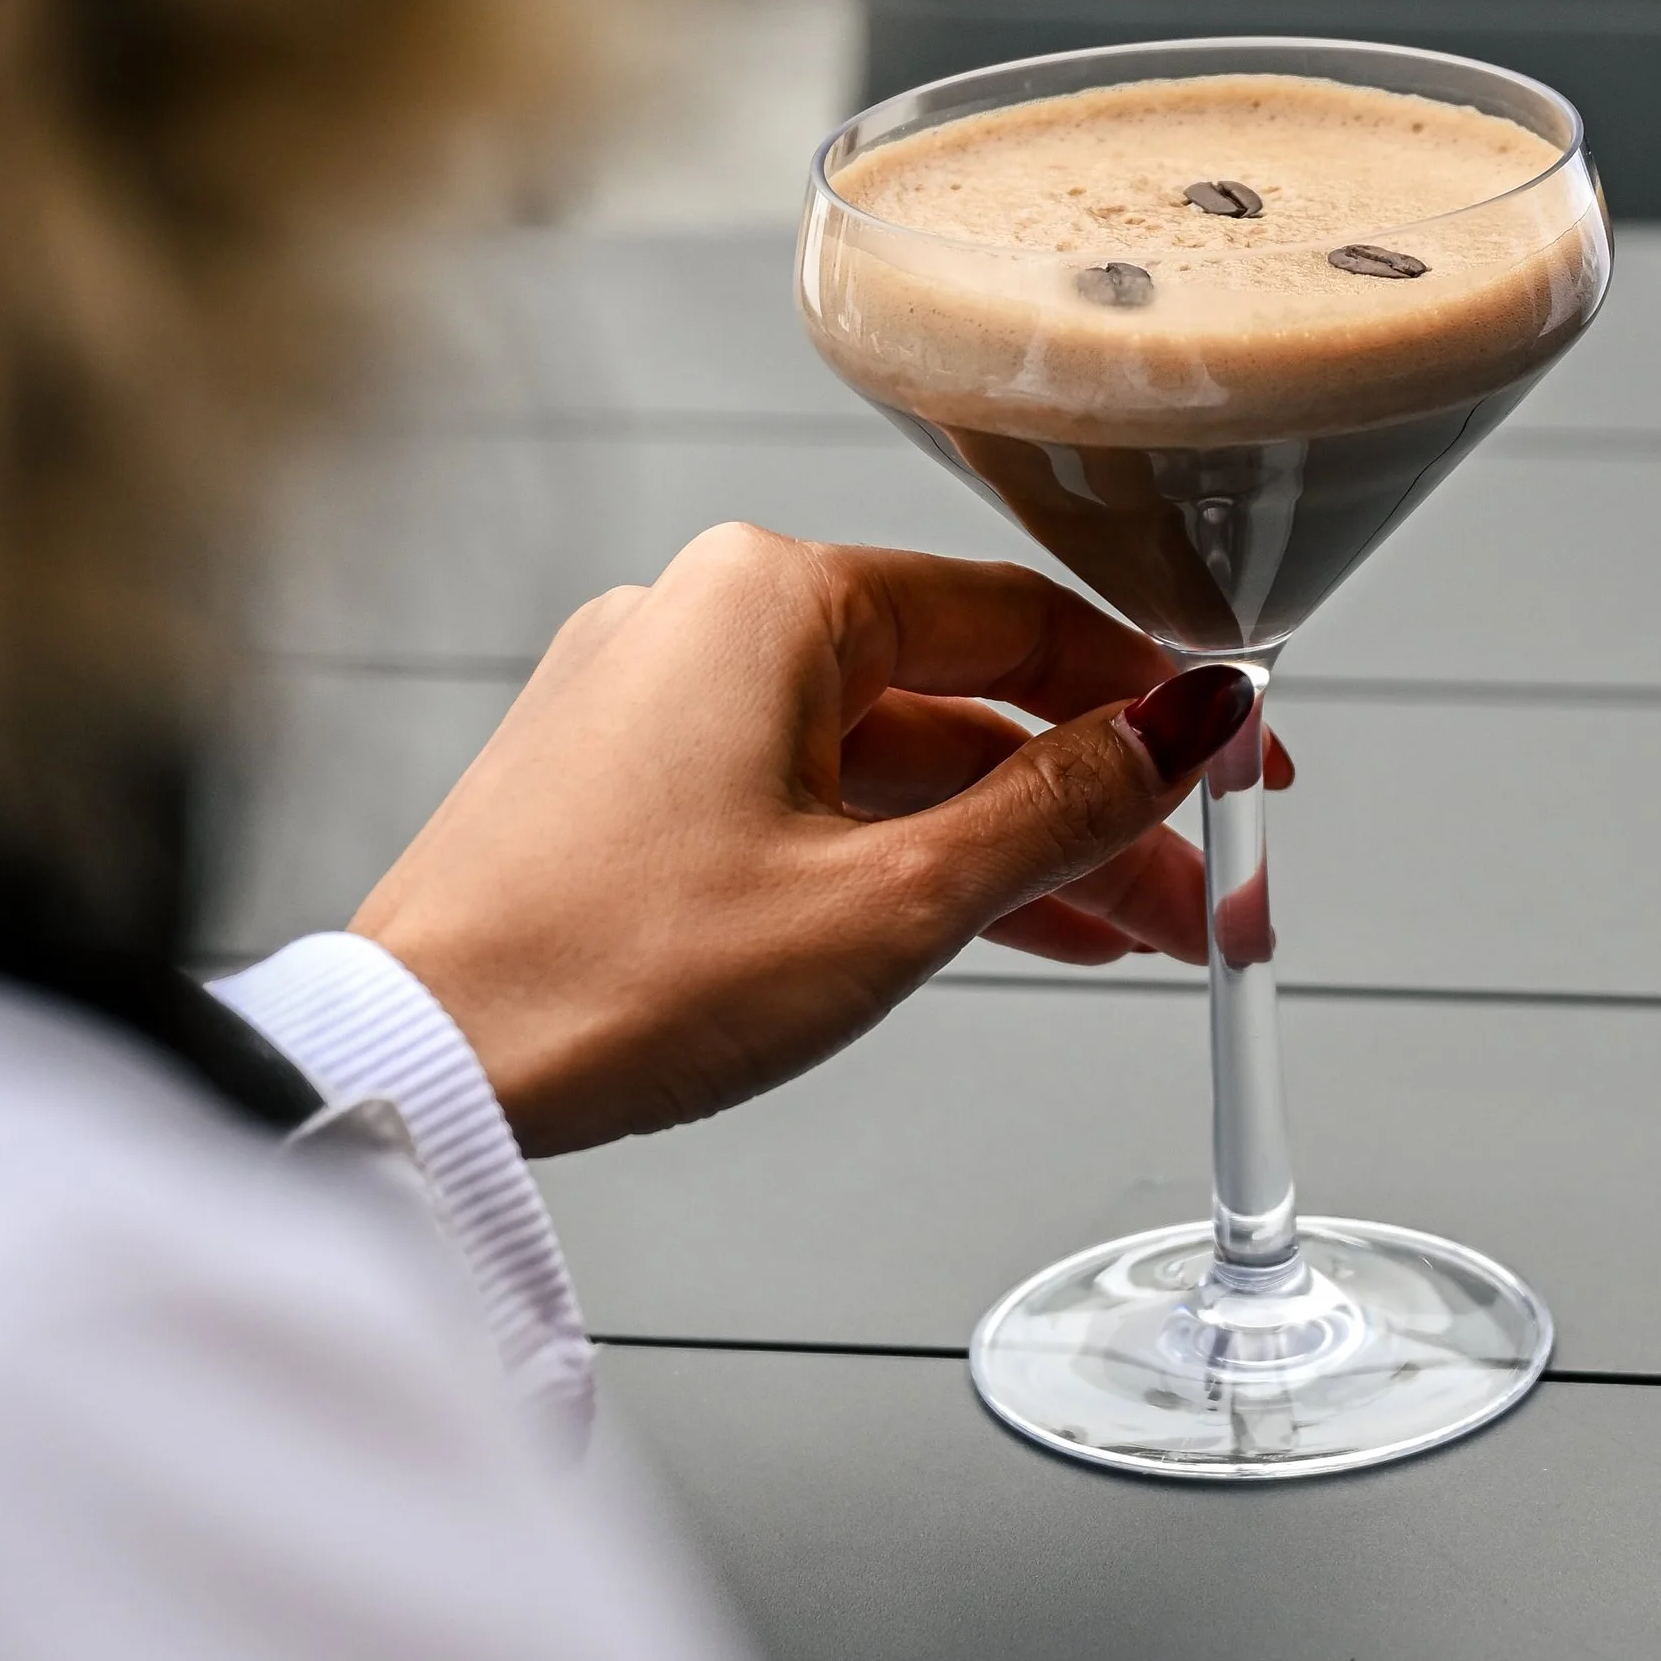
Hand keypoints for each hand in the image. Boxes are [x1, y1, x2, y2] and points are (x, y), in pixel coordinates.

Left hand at [350, 526, 1286, 1156]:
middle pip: (964, 698)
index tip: (1241, 763)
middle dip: (1095, 809)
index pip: (1022, 619)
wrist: (418, 1060)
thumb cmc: (610, 976)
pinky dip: (906, 859)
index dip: (1153, 701)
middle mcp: (706, 618)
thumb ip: (1059, 809)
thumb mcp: (892, 903)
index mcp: (770, 599)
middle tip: (1204, 897)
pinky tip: (998, 926)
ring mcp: (657, 701)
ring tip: (1131, 942)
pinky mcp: (625, 784)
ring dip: (1011, 848)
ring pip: (891, 761)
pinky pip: (811, 798)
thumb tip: (1187, 731)